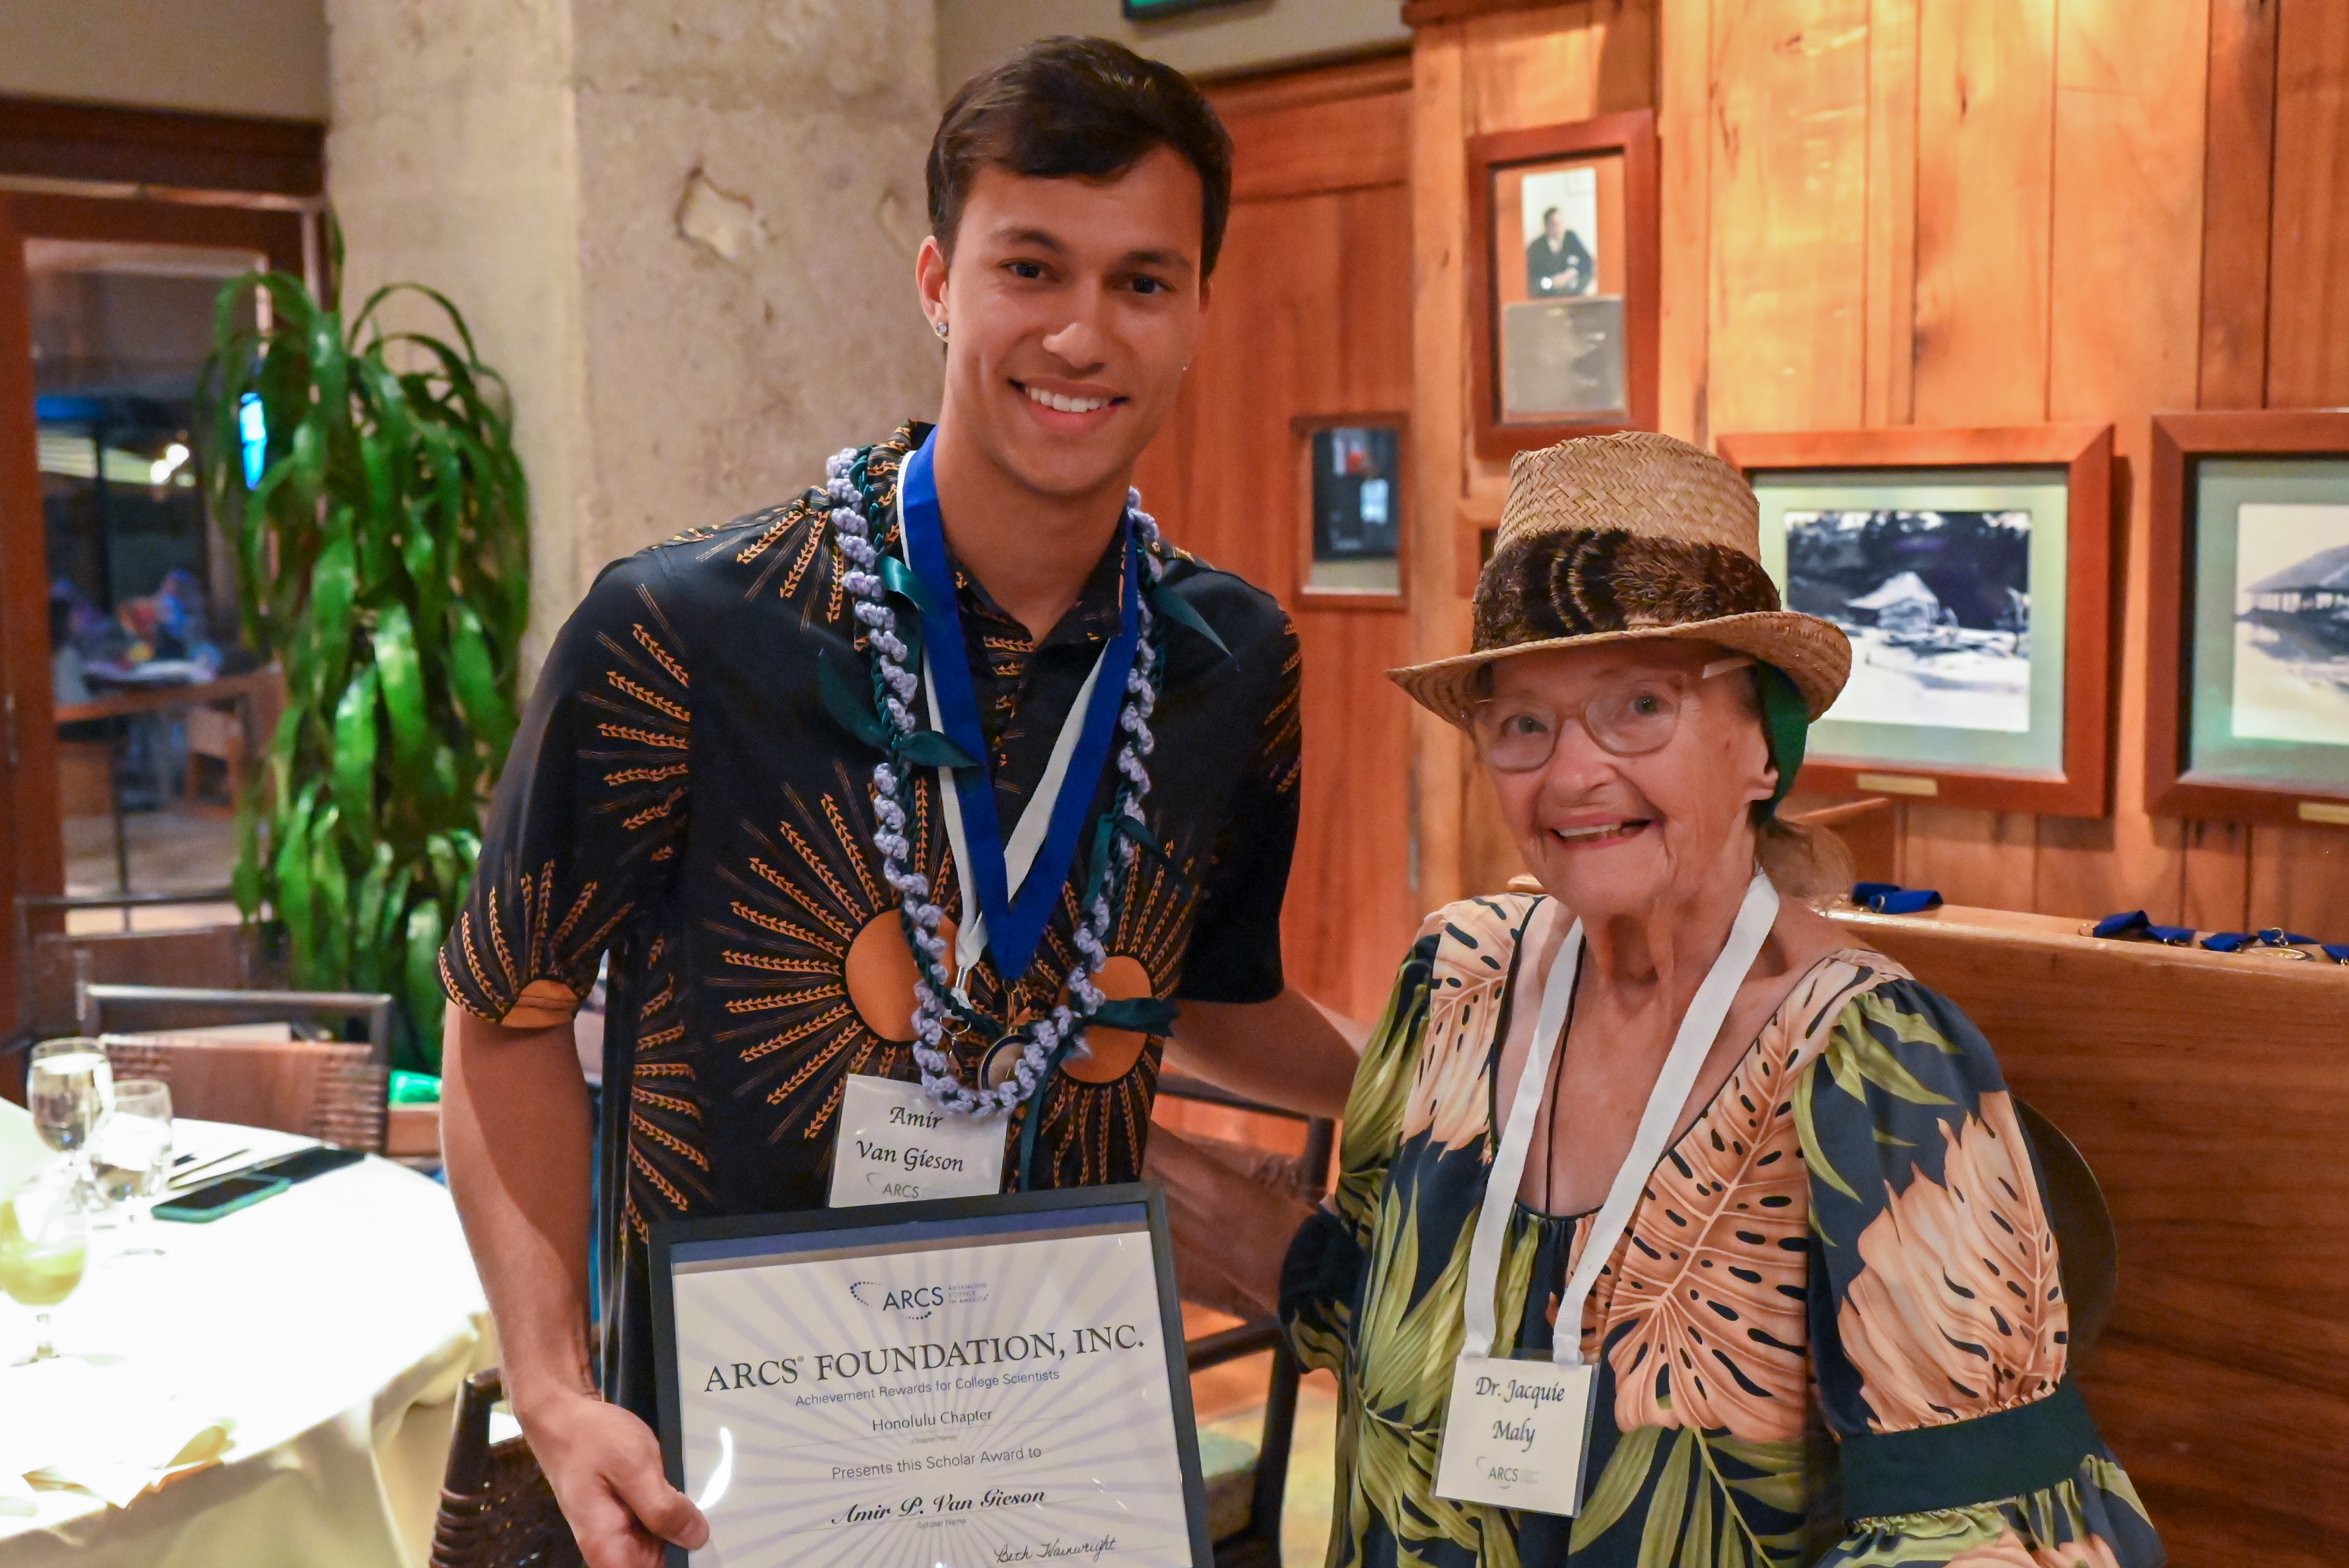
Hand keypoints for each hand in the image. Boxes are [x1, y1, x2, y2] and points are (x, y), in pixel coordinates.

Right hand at [521, 1390, 709, 1567]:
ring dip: (683, 1526)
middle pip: (658, 1563)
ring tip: (712, 1503)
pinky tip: (693, 1492)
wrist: (564, 1415)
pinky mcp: (627, 1513)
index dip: (679, 1563)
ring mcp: (619, 1530)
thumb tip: (697, 1539)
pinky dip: (675, 1511)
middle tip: (717, 1517)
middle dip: (685, 1543)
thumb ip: (662, 1507)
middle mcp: (611, 1547)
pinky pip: (656, 1524)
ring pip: (661, 1544)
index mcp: (607, 1547)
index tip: (705, 1549)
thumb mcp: (633, 1466)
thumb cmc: (593, 1439)